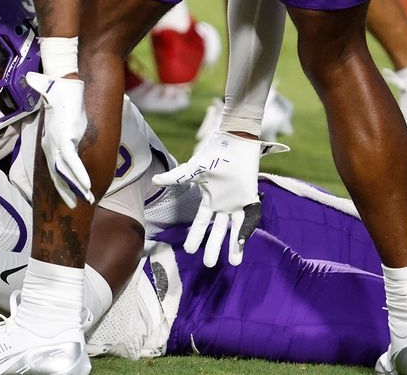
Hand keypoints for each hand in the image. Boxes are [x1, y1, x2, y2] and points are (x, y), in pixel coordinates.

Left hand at [26, 71, 93, 208]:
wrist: (65, 80)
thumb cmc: (60, 90)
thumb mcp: (53, 100)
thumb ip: (48, 98)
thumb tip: (38, 85)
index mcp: (50, 139)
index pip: (52, 165)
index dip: (58, 180)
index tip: (66, 193)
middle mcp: (51, 144)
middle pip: (57, 173)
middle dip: (65, 190)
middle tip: (74, 205)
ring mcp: (57, 142)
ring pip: (64, 172)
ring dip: (74, 188)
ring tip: (85, 201)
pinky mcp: (66, 139)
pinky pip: (72, 162)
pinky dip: (78, 175)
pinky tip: (86, 186)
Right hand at [152, 132, 287, 266]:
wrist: (235, 142)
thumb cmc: (214, 153)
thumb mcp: (193, 169)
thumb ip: (176, 178)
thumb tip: (155, 181)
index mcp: (209, 200)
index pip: (201, 223)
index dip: (195, 236)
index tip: (189, 250)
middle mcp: (223, 205)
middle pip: (217, 231)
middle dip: (213, 247)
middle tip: (208, 264)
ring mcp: (237, 203)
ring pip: (235, 229)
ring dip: (235, 246)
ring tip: (233, 263)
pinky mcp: (250, 198)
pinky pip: (249, 218)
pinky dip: (246, 231)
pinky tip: (242, 243)